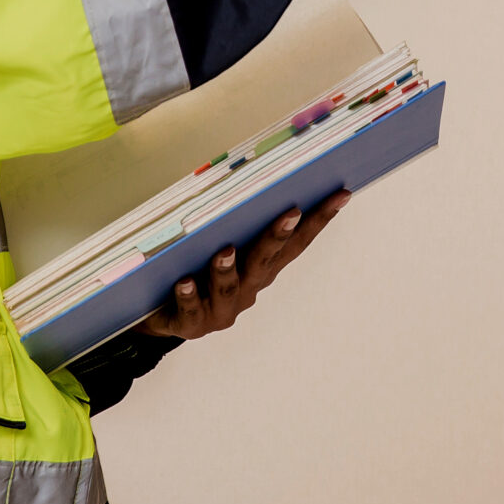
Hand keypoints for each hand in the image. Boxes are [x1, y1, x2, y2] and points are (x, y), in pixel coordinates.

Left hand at [137, 191, 348, 340]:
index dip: (319, 221)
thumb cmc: (197, 270)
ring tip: (225, 250)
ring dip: (227, 269)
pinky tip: (184, 281)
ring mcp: (220, 310)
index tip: (340, 194)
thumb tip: (252, 179)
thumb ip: (235, 223)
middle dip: (278, 236)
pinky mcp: (190, 323)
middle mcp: (247, 290)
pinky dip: (188, 295)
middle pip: (265, 262)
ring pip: (228, 288)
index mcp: (261, 270)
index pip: (295, 244)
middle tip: (292, 212)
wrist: (162, 317)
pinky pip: (189, 309)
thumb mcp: (219, 245)